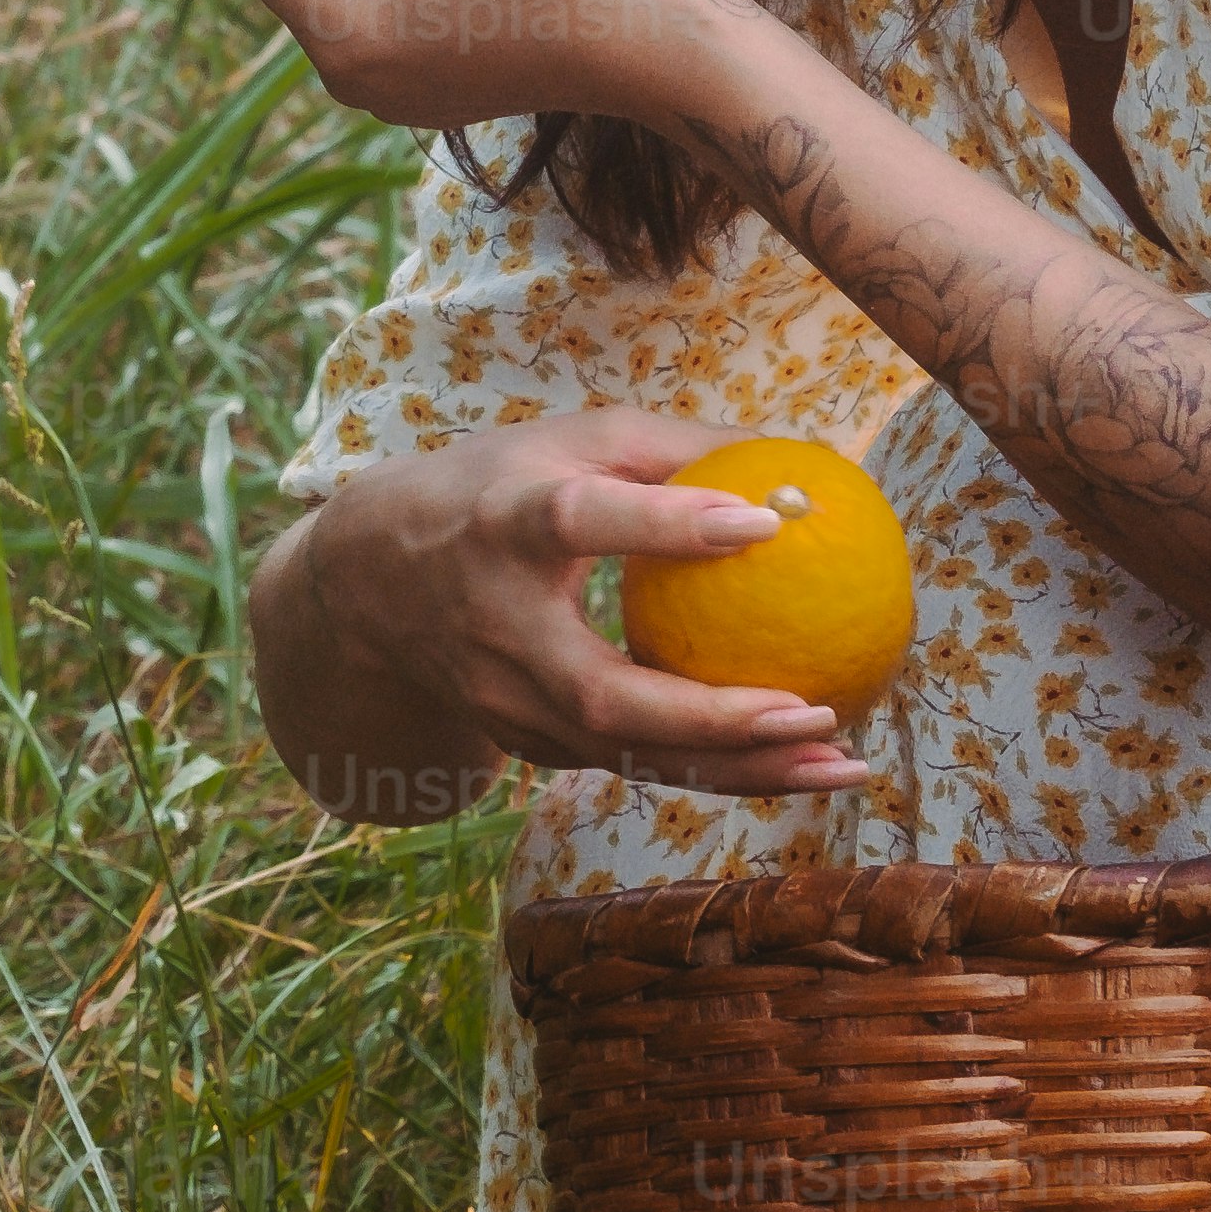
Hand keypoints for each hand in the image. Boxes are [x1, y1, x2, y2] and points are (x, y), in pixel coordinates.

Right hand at [250, 408, 873, 823]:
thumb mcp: (570, 440)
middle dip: (711, 716)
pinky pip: (638, 767)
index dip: (666, 526)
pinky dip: (723, 771)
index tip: (763, 522)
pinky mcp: (533, 746)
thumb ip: (676, 448)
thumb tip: (799, 461)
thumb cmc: (497, 488)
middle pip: (603, 693)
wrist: (367, 587)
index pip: (581, 523)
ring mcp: (510, 703)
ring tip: (843, 762)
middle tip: (813, 708)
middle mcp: (501, 628)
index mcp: (502, 525)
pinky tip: (804, 765)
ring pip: (630, 755)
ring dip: (740, 768)